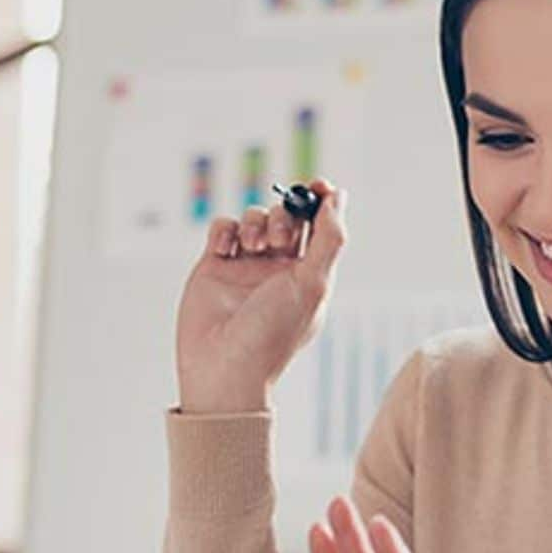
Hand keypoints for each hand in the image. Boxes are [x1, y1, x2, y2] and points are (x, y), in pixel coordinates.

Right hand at [174, 179, 346, 413]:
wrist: (222, 368)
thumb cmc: (272, 335)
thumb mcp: (313, 285)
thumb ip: (329, 239)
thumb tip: (337, 197)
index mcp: (309, 274)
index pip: (320, 225)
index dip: (321, 200)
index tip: (319, 185)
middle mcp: (279, 268)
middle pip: (287, 215)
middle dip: (285, 215)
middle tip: (279, 239)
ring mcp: (245, 266)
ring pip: (254, 217)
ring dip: (255, 222)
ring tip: (252, 247)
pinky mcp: (214, 266)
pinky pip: (222, 227)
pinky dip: (225, 230)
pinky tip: (225, 251)